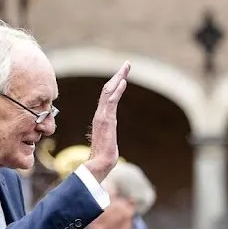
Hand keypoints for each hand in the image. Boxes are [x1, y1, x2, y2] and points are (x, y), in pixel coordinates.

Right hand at [84, 62, 130, 183]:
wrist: (100, 164)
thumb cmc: (104, 157)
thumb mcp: (109, 142)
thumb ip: (108, 138)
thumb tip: (109, 144)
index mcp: (101, 118)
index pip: (108, 97)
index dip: (115, 84)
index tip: (123, 75)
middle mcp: (101, 114)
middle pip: (108, 90)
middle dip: (119, 76)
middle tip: (127, 64)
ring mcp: (102, 116)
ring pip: (109, 92)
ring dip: (119, 78)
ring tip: (126, 67)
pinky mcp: (106, 120)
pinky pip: (111, 101)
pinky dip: (117, 90)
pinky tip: (123, 81)